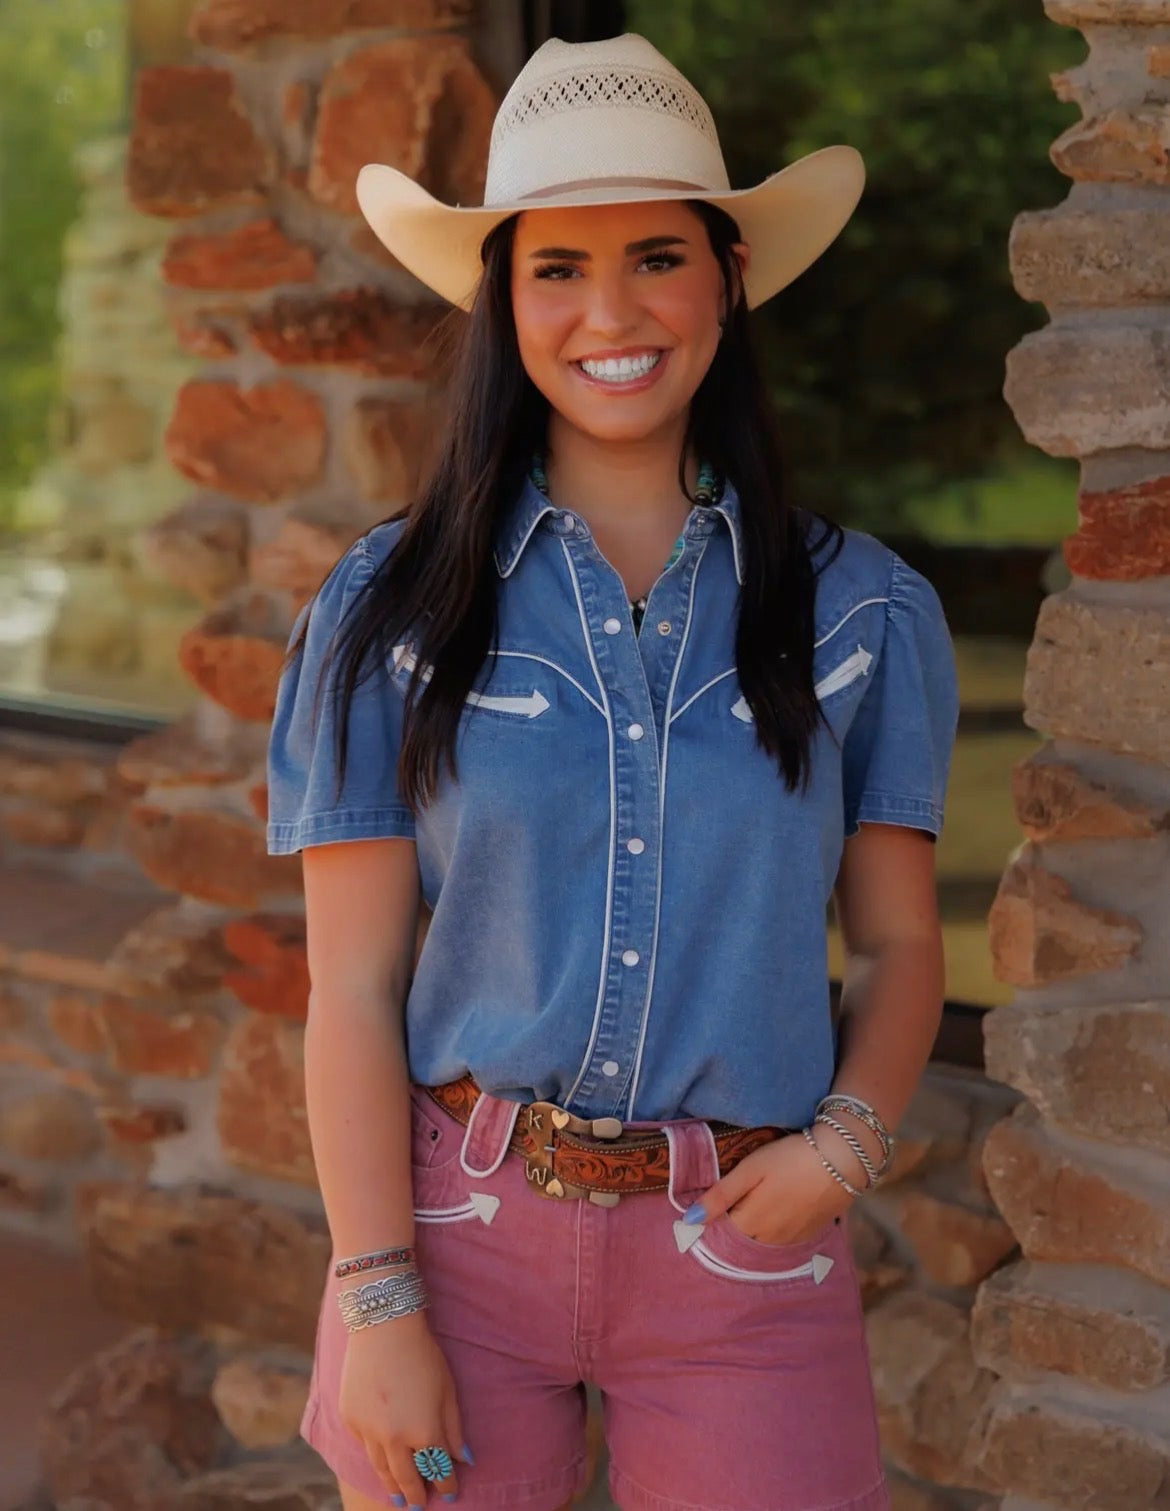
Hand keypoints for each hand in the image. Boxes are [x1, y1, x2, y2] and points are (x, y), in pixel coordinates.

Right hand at [338, 1308, 469, 1507]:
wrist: (383, 1327)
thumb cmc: (423, 1355)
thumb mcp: (447, 1389)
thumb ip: (454, 1428)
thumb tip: (463, 1459)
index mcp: (424, 1431)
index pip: (437, 1470)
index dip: (446, 1485)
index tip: (450, 1494)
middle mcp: (394, 1438)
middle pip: (406, 1478)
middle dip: (416, 1496)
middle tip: (419, 1508)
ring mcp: (368, 1431)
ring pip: (381, 1468)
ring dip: (391, 1484)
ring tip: (398, 1496)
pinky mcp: (350, 1419)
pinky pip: (364, 1443)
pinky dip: (374, 1452)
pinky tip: (380, 1456)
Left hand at [684, 1131, 855, 1245]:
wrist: (842, 1161)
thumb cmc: (790, 1159)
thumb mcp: (751, 1169)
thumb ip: (721, 1196)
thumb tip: (690, 1221)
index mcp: (751, 1223)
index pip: (720, 1234)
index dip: (711, 1223)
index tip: (706, 1210)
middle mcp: (769, 1240)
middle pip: (741, 1241)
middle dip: (730, 1229)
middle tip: (729, 1205)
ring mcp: (791, 1240)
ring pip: (761, 1243)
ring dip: (752, 1231)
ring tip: (753, 1205)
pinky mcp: (809, 1234)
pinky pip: (782, 1241)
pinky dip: (772, 1232)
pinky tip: (776, 1211)